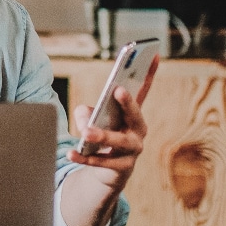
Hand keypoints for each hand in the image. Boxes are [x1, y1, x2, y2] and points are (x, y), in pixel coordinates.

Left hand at [67, 54, 157, 189]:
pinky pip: (102, 162)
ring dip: (102, 135)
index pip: (143, 90)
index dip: (149, 72)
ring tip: (86, 132)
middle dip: (128, 102)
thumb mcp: (92, 119)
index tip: (154, 54)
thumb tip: (86, 121)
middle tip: (117, 90)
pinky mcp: (122, 167)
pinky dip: (85, 157)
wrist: (110, 172)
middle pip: (135, 115)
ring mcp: (133, 150)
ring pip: (119, 141)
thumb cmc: (103, 135)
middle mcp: (138, 130)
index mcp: (133, 114)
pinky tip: (70, 153)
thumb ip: (86, 113)